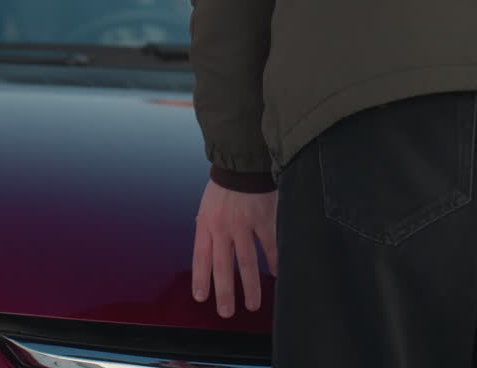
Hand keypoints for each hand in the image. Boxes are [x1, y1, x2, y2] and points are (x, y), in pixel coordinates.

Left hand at [191, 180, 277, 316]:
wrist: (241, 163)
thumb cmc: (223, 186)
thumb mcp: (207, 207)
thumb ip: (208, 230)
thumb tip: (208, 255)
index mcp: (206, 224)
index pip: (201, 257)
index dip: (201, 279)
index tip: (202, 298)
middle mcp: (222, 227)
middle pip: (222, 266)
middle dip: (224, 292)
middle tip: (226, 312)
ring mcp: (243, 224)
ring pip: (246, 261)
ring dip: (250, 286)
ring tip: (253, 304)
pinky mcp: (262, 219)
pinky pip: (268, 245)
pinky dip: (273, 261)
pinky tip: (276, 274)